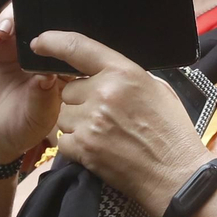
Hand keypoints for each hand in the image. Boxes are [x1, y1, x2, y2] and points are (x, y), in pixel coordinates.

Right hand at [0, 14, 62, 164]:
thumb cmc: (20, 127)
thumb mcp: (38, 117)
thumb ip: (43, 97)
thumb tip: (46, 76)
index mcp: (59, 69)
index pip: (69, 46)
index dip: (65, 39)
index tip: (57, 42)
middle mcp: (39, 55)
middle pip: (44, 25)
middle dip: (39, 19)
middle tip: (33, 28)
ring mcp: (14, 49)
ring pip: (19, 20)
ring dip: (15, 18)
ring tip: (9, 30)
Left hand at [34, 31, 209, 213]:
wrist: (176, 175)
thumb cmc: (172, 133)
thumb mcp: (159, 90)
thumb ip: (128, 78)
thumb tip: (103, 72)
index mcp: (125, 73)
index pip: (79, 47)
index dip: (53, 41)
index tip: (39, 43)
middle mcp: (104, 93)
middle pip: (69, 89)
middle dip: (81, 101)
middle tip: (105, 116)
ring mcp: (92, 121)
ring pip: (64, 116)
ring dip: (77, 124)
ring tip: (105, 135)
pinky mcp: (84, 148)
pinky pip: (63, 140)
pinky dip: (76, 145)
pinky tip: (99, 149)